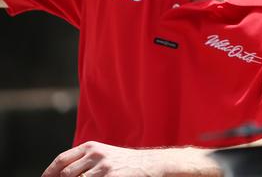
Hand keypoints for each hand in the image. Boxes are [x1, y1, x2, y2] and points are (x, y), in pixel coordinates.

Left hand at [41, 140, 222, 176]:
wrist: (153, 163)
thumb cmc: (127, 163)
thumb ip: (86, 161)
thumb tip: (63, 173)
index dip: (49, 174)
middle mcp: (95, 155)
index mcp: (91, 147)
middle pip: (66, 175)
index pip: (61, 161)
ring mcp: (103, 168)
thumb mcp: (106, 156)